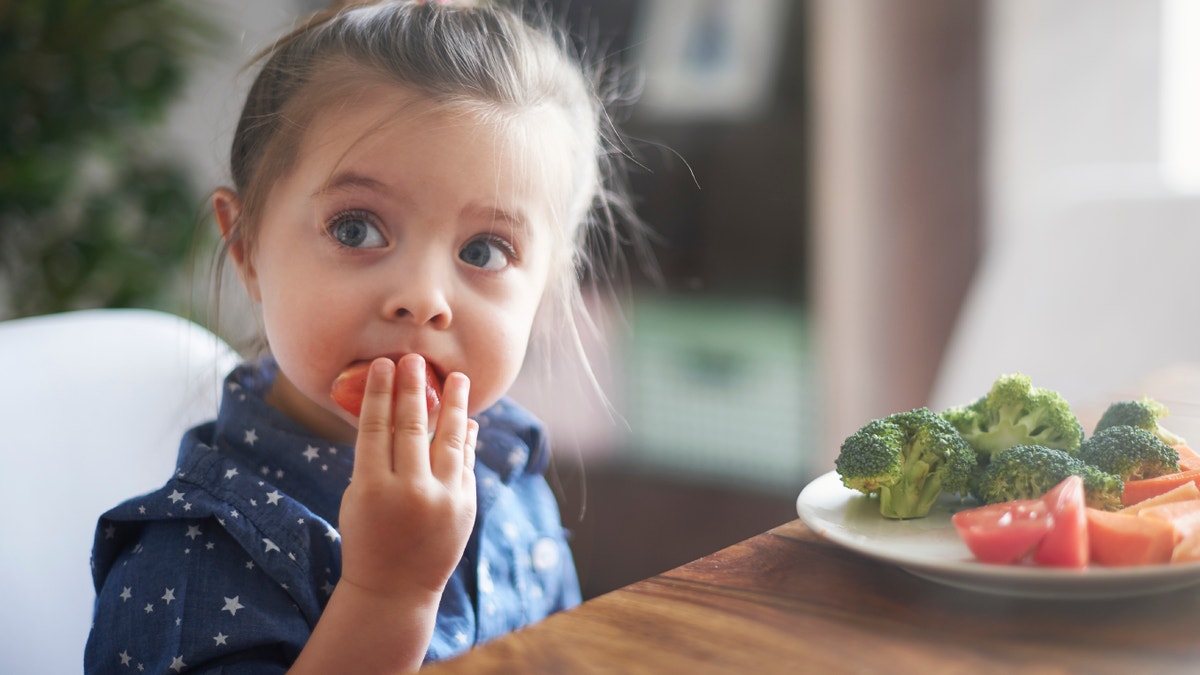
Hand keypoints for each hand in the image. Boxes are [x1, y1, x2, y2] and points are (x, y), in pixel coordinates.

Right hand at [336, 354, 477, 598]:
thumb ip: (376, 459)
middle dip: (414, 388)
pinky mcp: (465, 507)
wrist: (394, 589)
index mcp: (371, 488)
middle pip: (412, 427)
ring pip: (450, 440)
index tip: (384, 365)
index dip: (381, 393)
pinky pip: (466, 463)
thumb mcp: (358, 497)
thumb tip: (398, 413)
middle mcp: (409, 492)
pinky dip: (467, 440)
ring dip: (454, 405)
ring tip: (458, 378)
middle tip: (415, 359)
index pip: (376, 428)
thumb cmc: (367, 537)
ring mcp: (442, 500)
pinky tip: (467, 419)